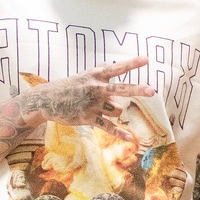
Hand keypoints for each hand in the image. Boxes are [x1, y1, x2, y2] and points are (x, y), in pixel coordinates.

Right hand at [22, 56, 154, 128]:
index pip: (117, 68)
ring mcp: (92, 104)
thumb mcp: (85, 78)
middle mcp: (95, 89)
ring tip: (97, 108)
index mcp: (95, 76)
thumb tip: (116, 94)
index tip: (147, 59)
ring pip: (116, 110)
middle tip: (152, 90)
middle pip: (121, 89)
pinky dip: (120, 133)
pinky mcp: (88, 118)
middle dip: (137, 90)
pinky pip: (108, 127)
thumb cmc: (69, 87)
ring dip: (113, 111)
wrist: (46, 100)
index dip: (132, 64)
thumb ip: (102, 82)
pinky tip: (131, 139)